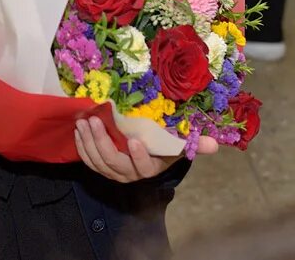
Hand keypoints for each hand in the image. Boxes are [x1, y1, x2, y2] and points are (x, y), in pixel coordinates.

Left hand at [74, 116, 217, 182]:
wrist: (148, 157)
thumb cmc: (163, 148)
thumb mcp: (180, 146)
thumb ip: (196, 145)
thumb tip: (215, 145)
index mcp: (150, 168)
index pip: (144, 166)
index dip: (138, 156)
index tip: (134, 139)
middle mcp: (130, 174)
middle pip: (114, 162)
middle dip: (102, 142)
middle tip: (95, 121)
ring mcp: (114, 172)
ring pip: (98, 161)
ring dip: (88, 142)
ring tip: (84, 122)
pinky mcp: (101, 167)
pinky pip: (89, 161)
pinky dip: (82, 146)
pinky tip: (79, 130)